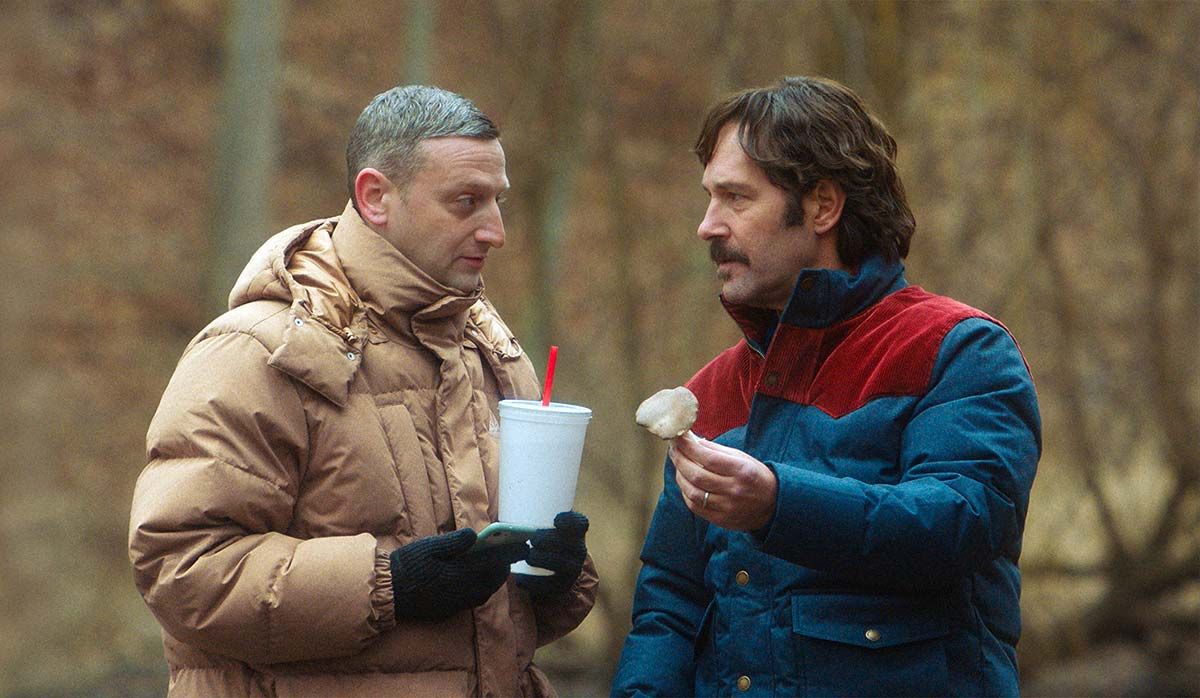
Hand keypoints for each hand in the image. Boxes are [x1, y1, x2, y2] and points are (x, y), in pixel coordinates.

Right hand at [389, 528, 527, 620]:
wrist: (389, 592)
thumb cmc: (407, 565)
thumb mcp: (429, 547)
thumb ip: (454, 542)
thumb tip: (475, 535)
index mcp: (458, 574)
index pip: (492, 563)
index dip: (509, 554)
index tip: (523, 545)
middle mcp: (462, 592)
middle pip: (492, 580)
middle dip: (504, 566)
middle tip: (512, 554)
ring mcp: (456, 604)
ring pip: (485, 592)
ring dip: (494, 579)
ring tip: (498, 566)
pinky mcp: (449, 611)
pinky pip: (474, 600)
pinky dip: (482, 589)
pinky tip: (479, 581)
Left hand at [516, 511, 588, 596]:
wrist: (549, 571)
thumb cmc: (541, 539)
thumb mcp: (543, 526)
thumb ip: (531, 517)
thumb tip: (502, 510)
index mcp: (575, 531)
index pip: (580, 523)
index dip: (571, 521)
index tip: (556, 520)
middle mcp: (578, 550)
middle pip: (569, 544)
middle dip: (551, 540)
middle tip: (533, 539)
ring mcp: (572, 569)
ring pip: (561, 564)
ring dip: (543, 559)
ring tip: (528, 557)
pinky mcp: (562, 586)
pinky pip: (550, 586)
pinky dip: (534, 583)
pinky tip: (520, 579)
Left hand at [670, 435, 776, 530]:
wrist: (774, 506)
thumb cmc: (755, 476)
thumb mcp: (742, 458)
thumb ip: (716, 450)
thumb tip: (692, 440)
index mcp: (741, 471)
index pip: (708, 458)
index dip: (689, 447)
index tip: (678, 438)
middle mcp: (734, 490)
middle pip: (697, 475)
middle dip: (680, 460)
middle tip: (673, 450)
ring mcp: (727, 507)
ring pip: (693, 492)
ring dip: (680, 477)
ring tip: (678, 465)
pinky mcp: (721, 520)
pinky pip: (695, 507)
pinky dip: (686, 493)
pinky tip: (685, 483)